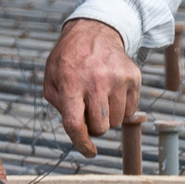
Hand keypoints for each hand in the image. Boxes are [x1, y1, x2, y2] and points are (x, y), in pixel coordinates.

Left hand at [44, 18, 140, 156]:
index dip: (82, 144)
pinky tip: (112, 92)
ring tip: (100, 98)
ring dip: (108, 117)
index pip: (75, 124)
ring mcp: (117, 79)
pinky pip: (131, 111)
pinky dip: (122, 108)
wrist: (95, 31)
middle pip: (100, 127)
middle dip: (94, 127)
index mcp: (71, 83)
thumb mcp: (51, 78)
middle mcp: (96, 81)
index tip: (89, 152)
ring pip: (117, 121)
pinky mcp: (133, 77)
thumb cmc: (70, 60)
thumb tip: (75, 129)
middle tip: (89, 112)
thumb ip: (58, 105)